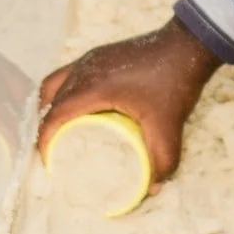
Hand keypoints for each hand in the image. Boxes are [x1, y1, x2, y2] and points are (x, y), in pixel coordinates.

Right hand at [36, 19, 222, 183]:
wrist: (188, 45)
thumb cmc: (175, 82)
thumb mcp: (168, 126)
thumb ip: (163, 160)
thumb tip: (152, 188)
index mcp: (92, 86)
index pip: (54, 116)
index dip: (45, 141)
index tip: (49, 163)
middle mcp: (84, 69)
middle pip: (49, 102)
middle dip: (45, 128)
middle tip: (53, 153)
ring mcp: (89, 59)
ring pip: (54, 86)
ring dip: (51, 109)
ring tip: (59, 133)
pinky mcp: (98, 55)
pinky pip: (67, 76)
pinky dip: (62, 94)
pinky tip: (75, 110)